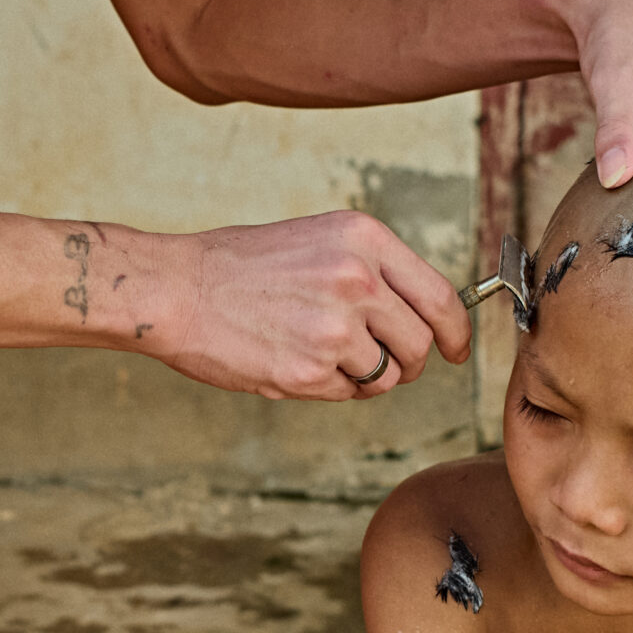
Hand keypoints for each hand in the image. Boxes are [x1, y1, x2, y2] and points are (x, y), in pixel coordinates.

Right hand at [152, 212, 471, 400]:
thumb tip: (418, 317)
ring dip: (365, 376)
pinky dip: (328, 388)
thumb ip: (371, 272)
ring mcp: (335, 327)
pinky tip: (292, 360)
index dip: (455, 332)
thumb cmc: (240, 266)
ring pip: (387, 375)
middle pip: (420, 343)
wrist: (177, 289)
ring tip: (320, 354)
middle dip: (407, 362)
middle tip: (378, 362)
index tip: (455, 349)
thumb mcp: (318, 240)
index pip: (439, 296)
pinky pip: (346, 393)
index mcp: (364, 240)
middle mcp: (358, 279)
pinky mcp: (309, 370)